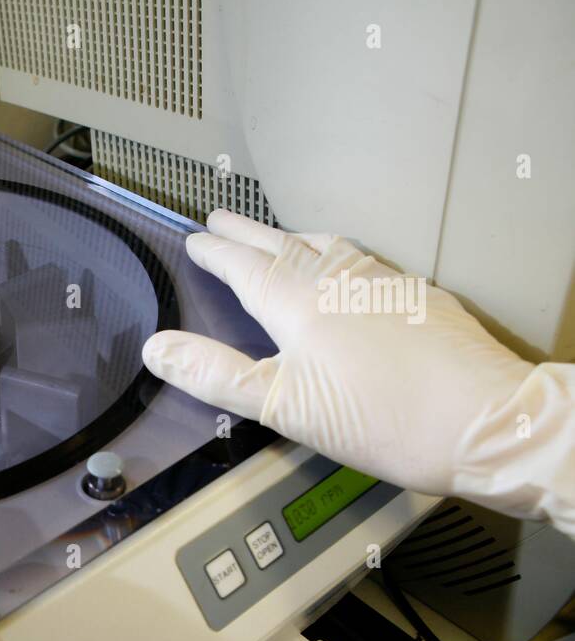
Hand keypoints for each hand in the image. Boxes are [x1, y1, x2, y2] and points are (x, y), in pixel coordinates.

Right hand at [142, 210, 557, 515]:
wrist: (484, 420)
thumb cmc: (381, 419)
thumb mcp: (283, 407)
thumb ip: (216, 375)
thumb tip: (157, 348)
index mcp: (299, 303)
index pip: (244, 266)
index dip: (216, 252)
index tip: (195, 240)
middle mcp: (340, 280)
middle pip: (283, 245)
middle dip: (247, 233)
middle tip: (220, 219)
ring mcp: (383, 283)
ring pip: (326, 245)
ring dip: (291, 237)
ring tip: (274, 236)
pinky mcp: (417, 297)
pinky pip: (363, 259)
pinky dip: (336, 253)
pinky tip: (345, 268)